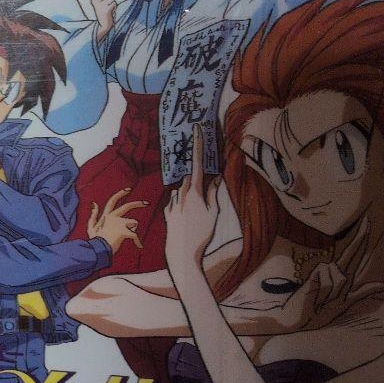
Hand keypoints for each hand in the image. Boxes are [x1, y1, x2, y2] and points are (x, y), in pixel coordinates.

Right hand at [87, 187, 147, 254]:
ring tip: (125, 239)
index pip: (113, 201)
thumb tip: (94, 204)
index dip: (120, 194)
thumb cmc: (95, 240)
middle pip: (127, 206)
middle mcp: (113, 217)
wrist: (98, 249)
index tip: (129, 189)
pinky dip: (138, 241)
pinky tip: (139, 245)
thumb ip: (93, 215)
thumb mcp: (91, 227)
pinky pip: (136, 235)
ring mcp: (119, 223)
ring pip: (133, 223)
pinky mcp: (124, 230)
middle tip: (146, 203)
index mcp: (106, 216)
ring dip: (131, 230)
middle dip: (137, 203)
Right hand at [90, 0, 117, 41]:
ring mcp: (100, 6)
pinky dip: (114, 6)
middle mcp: (96, 1)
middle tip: (108, 4)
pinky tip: (111, 10)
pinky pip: (114, 3)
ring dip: (113, 2)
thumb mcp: (102, 1)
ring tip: (109, 7)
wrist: (104, 24)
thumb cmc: (104, 11)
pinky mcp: (106, 10)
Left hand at [165, 125, 219, 270]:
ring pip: (182, 190)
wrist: (182, 252)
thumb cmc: (202, 234)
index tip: (196, 130)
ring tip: (197, 213)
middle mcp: (182, 194)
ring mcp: (172, 203)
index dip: (198, 146)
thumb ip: (214, 194)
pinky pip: (175, 201)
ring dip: (189, 194)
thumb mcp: (215, 214)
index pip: (199, 164)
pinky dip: (182, 204)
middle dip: (197, 181)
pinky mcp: (166, 211)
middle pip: (190, 178)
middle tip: (205, 196)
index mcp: (195, 193)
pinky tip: (187, 218)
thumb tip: (216, 178)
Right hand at [280, 217, 383, 330]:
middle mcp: (335, 270)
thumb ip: (364, 292)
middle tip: (368, 220)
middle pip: (351, 253)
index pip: (355, 255)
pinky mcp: (316, 274)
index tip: (367, 221)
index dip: (361, 238)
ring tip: (320, 299)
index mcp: (344, 276)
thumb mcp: (345, 303)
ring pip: (341, 279)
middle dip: (360, 238)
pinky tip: (315, 295)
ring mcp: (325, 271)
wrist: (297, 317)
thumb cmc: (319, 312)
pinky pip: (328, 281)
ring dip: (333, 293)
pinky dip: (323, 291)